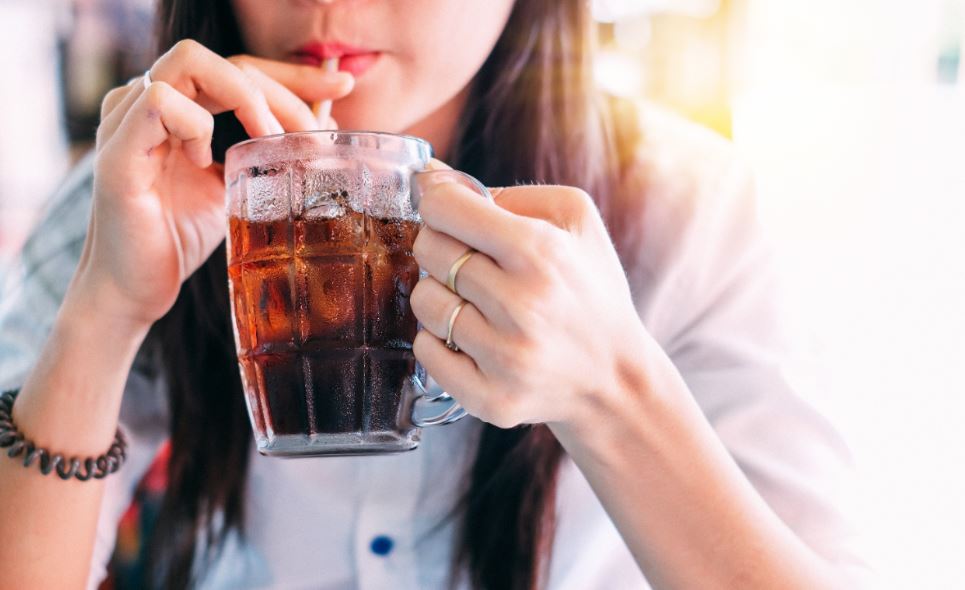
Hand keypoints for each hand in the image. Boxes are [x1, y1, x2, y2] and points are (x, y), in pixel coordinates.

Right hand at [73, 40, 353, 326]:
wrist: (134, 291)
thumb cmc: (179, 238)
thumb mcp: (238, 188)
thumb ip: (268, 152)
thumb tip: (324, 125)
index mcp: (178, 107)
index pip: (240, 68)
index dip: (292, 75)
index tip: (340, 88)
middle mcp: (147, 103)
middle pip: (224, 60)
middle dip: (283, 88)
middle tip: (315, 132)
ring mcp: (127, 123)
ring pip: (190, 63)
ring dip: (245, 97)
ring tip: (269, 142)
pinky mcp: (117, 154)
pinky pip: (158, 102)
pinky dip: (194, 124)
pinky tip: (204, 161)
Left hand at [410, 168, 648, 428]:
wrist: (616, 377)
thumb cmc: (590, 289)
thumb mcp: (575, 220)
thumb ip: (507, 193)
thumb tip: (433, 179)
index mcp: (541, 252)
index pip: (445, 208)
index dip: (438, 202)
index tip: (447, 210)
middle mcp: (522, 305)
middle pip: (430, 251)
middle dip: (441, 246)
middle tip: (469, 260)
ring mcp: (506, 357)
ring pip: (423, 301)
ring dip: (439, 295)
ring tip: (474, 301)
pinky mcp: (491, 398)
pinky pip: (425, 352)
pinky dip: (438, 341)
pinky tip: (470, 337)